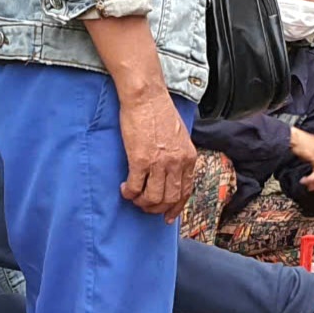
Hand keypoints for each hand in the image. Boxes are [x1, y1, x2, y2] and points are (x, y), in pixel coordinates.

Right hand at [120, 90, 197, 219]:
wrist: (146, 97)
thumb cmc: (159, 111)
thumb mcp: (179, 135)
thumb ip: (178, 154)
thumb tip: (172, 171)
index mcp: (188, 157)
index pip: (186, 191)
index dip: (176, 207)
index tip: (168, 215)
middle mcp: (177, 163)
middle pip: (170, 198)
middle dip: (156, 208)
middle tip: (145, 207)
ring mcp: (159, 162)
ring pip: (153, 198)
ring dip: (142, 203)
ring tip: (134, 197)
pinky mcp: (140, 160)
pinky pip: (136, 187)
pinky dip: (130, 193)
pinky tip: (125, 189)